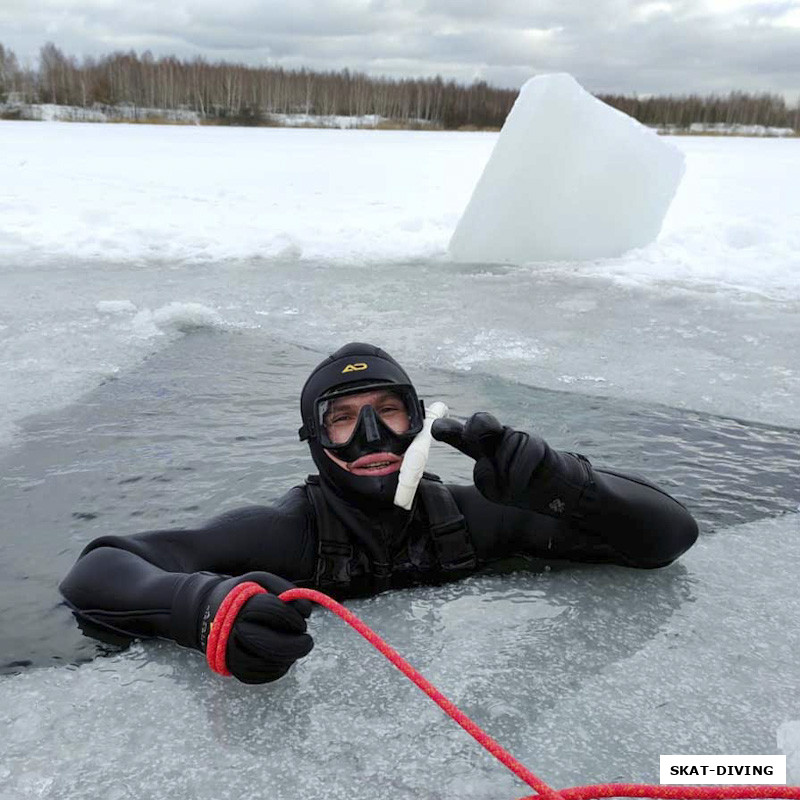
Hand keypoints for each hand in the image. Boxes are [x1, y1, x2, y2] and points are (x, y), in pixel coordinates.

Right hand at [199, 572, 313, 683]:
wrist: (209, 612)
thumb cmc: (243, 595)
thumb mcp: (261, 580)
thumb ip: (286, 589)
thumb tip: (306, 612)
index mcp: (241, 606)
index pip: (272, 613)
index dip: (292, 617)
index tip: (303, 618)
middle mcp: (233, 632)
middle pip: (270, 646)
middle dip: (295, 646)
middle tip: (308, 641)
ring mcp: (231, 653)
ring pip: (267, 663)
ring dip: (288, 657)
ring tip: (294, 646)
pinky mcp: (234, 669)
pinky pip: (261, 675)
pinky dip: (278, 668)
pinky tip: (284, 657)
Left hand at [432, 412, 544, 507]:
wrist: (551, 491)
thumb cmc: (515, 488)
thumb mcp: (493, 491)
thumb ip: (484, 479)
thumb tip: (486, 462)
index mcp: (479, 448)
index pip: (460, 435)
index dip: (446, 429)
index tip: (435, 428)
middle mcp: (496, 437)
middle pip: (480, 420)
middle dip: (473, 428)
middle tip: (470, 439)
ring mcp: (516, 436)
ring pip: (504, 449)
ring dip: (507, 474)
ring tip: (515, 484)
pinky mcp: (535, 442)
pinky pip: (521, 457)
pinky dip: (519, 476)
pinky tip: (524, 483)